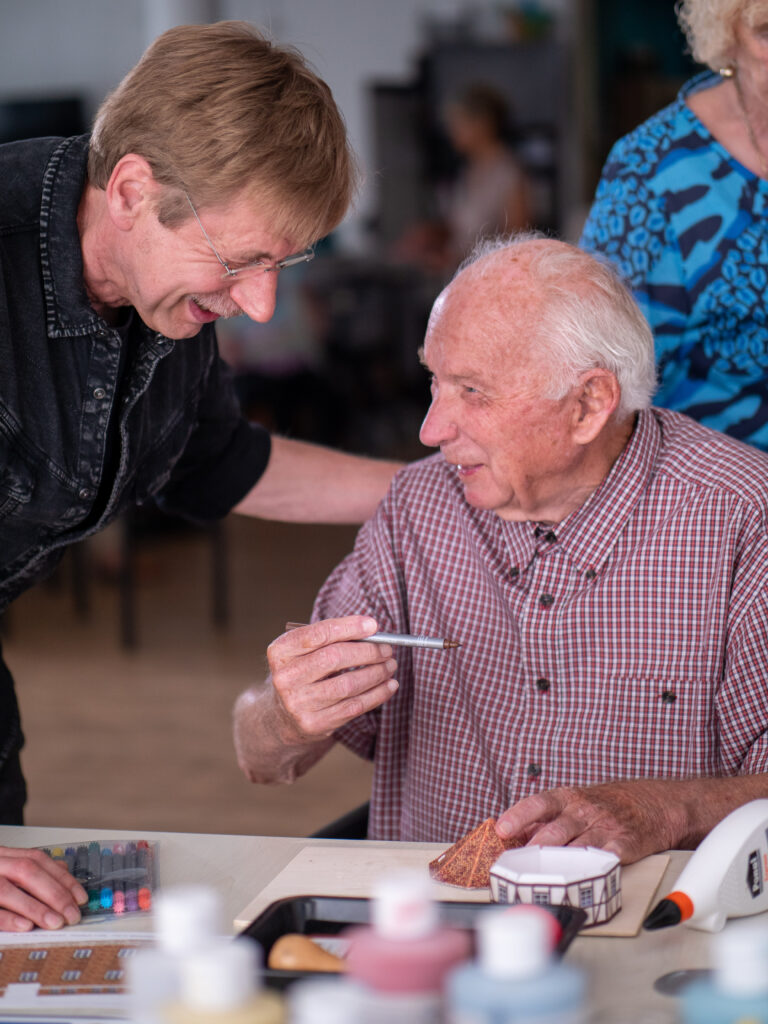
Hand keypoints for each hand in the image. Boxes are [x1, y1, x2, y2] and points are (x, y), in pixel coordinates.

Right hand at [0, 847, 87, 930]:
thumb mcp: (7, 869)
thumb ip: (33, 870)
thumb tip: (64, 871)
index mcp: (4, 856)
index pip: (38, 860)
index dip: (62, 878)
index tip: (81, 898)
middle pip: (27, 871)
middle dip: (54, 893)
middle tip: (72, 915)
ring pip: (6, 890)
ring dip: (36, 907)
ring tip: (56, 923)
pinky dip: (9, 919)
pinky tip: (26, 926)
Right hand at [267, 616, 398, 741]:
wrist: (283, 717)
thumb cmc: (302, 674)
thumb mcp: (304, 652)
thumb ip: (331, 638)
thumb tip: (371, 629)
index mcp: (280, 652)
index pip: (318, 634)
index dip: (349, 627)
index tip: (373, 625)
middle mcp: (285, 678)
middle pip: (334, 658)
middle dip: (368, 651)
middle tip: (387, 649)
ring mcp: (298, 703)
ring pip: (348, 684)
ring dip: (376, 673)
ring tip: (390, 665)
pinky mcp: (314, 724)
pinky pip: (354, 707)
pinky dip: (377, 694)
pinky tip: (389, 686)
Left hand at [495, 779, 682, 863]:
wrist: (652, 803)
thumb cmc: (603, 805)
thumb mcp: (573, 803)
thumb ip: (545, 818)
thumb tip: (510, 836)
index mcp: (567, 798)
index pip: (538, 804)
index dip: (518, 815)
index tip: (501, 829)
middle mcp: (584, 811)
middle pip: (556, 830)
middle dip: (536, 847)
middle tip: (520, 863)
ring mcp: (605, 826)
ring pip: (578, 846)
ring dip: (561, 862)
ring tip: (544, 877)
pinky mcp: (626, 843)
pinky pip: (610, 856)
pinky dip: (599, 865)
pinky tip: (588, 874)